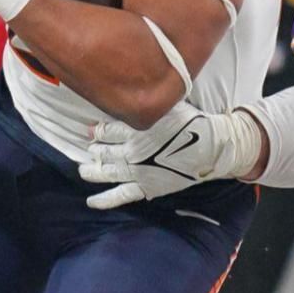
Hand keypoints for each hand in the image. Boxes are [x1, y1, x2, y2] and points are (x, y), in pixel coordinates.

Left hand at [77, 103, 262, 208]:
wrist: (209, 148)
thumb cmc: (192, 123)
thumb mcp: (168, 105)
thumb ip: (148, 103)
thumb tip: (134, 90)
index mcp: (135, 128)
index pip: (107, 130)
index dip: (97, 131)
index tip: (91, 131)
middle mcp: (131, 150)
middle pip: (104, 150)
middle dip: (94, 150)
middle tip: (89, 149)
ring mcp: (137, 170)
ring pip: (106, 171)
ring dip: (92, 171)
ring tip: (83, 170)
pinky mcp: (145, 187)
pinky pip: (120, 195)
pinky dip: (104, 200)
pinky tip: (90, 202)